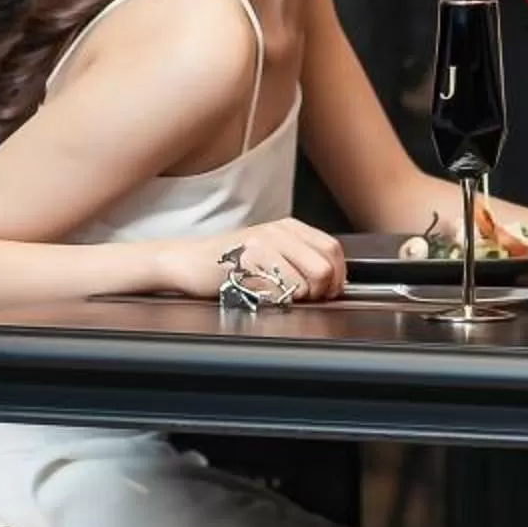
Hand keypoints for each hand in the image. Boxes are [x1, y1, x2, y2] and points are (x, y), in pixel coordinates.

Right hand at [166, 218, 346, 301]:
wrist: (190, 261)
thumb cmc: (230, 262)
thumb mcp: (271, 251)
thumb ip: (300, 258)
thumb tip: (332, 281)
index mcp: (289, 227)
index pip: (333, 249)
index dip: (337, 276)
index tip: (328, 291)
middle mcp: (279, 230)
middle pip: (324, 266)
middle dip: (321, 290)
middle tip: (307, 299)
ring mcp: (263, 243)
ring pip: (306, 280)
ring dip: (299, 297)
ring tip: (281, 296)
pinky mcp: (247, 260)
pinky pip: (279, 288)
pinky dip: (278, 299)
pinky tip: (264, 295)